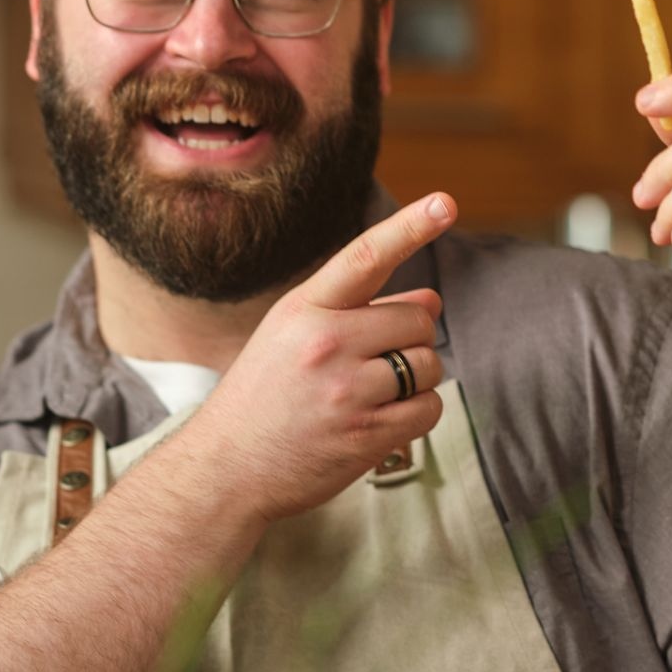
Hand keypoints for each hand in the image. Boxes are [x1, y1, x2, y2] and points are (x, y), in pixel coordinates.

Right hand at [199, 192, 456, 523]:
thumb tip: (432, 298)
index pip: (365, 257)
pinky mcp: (367, 435)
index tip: (444, 203)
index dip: (409, 227)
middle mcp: (326, 344)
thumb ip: (361, 312)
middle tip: (377, 360)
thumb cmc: (264, 395)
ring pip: (428, 364)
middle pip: (418, 319)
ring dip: (415, 378)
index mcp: (304, 309)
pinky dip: (417, 413)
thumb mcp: (295, 336)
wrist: (227, 468)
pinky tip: (380, 420)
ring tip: (370, 393)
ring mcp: (348, 392)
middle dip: (411, 337)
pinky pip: (429, 408)